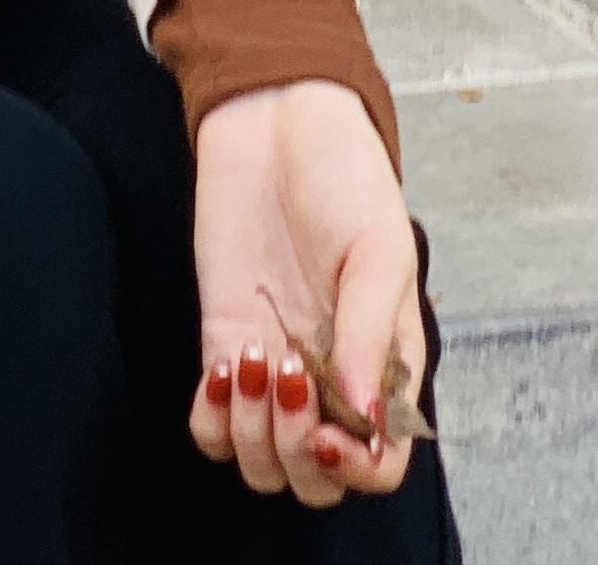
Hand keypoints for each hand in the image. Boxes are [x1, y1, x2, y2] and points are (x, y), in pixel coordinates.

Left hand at [187, 82, 426, 507]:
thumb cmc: (344, 174)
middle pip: (316, 481)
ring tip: (257, 357)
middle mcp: (332, 381)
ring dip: (253, 433)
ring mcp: (276, 368)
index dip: (358, 469)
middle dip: (298, 452)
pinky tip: (223, 367)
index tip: (330, 431)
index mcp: (386, 364)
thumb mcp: (379, 245)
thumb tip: (363, 420)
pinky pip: (210, 427)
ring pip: (261, 463)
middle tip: (289, 378)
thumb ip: (371, 333)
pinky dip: (211, 419)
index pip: (383, 463)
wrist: (276, 117)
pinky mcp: (224, 345)